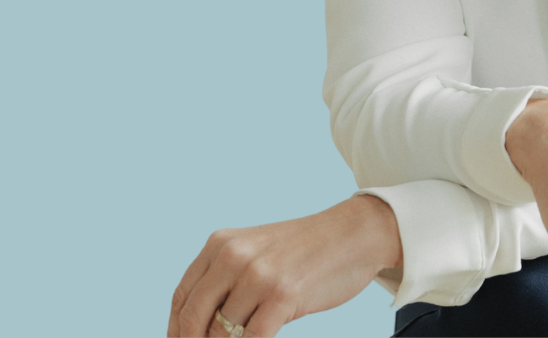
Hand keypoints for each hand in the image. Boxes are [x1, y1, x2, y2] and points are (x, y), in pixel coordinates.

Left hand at [167, 194, 401, 336]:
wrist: (355, 233)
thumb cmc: (305, 250)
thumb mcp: (256, 252)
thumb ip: (224, 282)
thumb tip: (193, 332)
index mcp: (222, 243)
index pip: (181, 298)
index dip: (177, 331)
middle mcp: (234, 256)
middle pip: (193, 320)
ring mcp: (258, 275)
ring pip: (221, 335)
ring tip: (254, 329)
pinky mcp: (282, 296)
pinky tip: (265, 335)